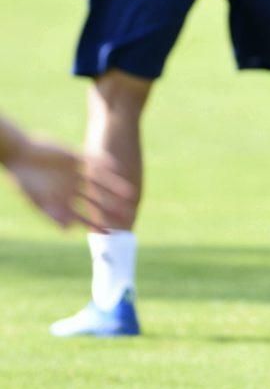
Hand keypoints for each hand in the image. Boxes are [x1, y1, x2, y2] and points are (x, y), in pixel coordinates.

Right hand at [7, 135, 136, 230]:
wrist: (19, 155)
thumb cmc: (25, 181)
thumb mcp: (39, 200)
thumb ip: (54, 214)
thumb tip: (68, 229)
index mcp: (63, 202)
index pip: (84, 216)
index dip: (97, 224)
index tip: (111, 233)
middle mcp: (71, 189)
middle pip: (96, 201)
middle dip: (112, 208)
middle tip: (129, 216)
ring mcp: (74, 173)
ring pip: (99, 182)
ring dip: (114, 188)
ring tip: (131, 194)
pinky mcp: (75, 157)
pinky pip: (93, 161)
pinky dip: (104, 164)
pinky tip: (116, 167)